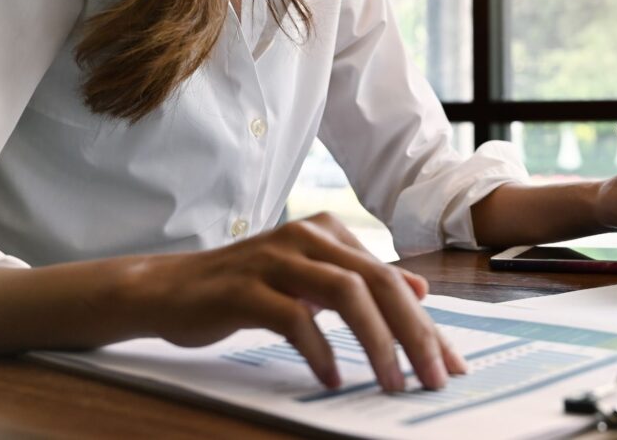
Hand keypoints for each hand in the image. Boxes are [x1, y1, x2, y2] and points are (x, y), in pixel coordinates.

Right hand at [121, 212, 466, 391]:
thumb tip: (418, 289)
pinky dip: (318, 351)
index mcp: (329, 233)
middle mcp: (308, 236)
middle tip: (433, 379)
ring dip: (376, 343)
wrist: (167, 288)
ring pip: (345, 294)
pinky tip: (330, 379)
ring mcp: (275, 258)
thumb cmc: (246, 287)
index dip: (426, 325)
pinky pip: (293, 318)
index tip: (450, 365)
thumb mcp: (311, 279)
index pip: (391, 280)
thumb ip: (361, 281)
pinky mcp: (244, 287)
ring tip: (392, 382)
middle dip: (414, 334)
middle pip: (378, 282)